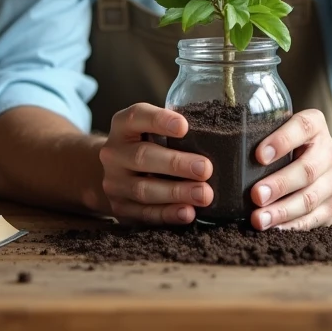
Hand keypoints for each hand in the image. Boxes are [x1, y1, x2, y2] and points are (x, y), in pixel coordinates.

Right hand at [98, 103, 213, 224]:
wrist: (115, 172)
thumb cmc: (146, 144)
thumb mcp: (151, 129)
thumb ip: (176, 129)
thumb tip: (218, 132)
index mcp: (123, 126)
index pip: (137, 117)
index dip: (159, 120)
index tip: (184, 126)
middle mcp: (114, 153)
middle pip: (142, 157)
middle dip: (176, 164)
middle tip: (205, 168)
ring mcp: (114, 183)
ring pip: (144, 189)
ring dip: (176, 193)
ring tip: (204, 194)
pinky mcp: (120, 208)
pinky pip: (144, 213)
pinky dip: (168, 214)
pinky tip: (188, 213)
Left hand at [250, 109, 331, 230]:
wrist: (328, 169)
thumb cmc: (292, 147)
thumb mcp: (284, 131)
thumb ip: (261, 133)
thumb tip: (218, 145)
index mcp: (315, 126)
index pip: (303, 127)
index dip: (282, 141)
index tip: (259, 155)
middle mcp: (329, 152)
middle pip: (307, 169)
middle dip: (280, 184)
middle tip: (255, 195)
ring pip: (309, 198)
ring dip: (282, 211)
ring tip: (259, 219)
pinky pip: (312, 219)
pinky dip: (291, 226)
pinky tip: (273, 228)